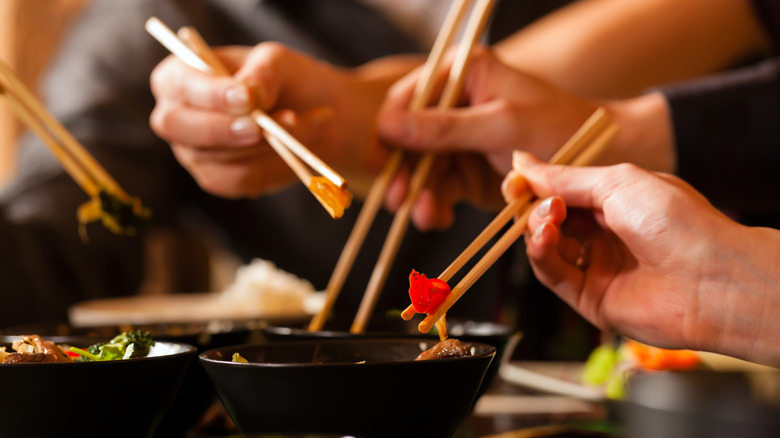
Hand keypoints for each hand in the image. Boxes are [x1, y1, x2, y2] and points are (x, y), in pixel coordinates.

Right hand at [150, 43, 398, 197]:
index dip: (206, 95)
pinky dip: (271, 173)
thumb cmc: (304, 83)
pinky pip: (238, 186)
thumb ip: (264, 73)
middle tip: (268, 127)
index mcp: (185, 76)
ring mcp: (200, 154)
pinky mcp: (225, 182)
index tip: (247, 99)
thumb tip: (244, 96)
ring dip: (264, 152)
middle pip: (180, 131)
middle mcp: (182, 116)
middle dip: (227, 132)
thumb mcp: (287, 65)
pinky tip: (297, 156)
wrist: (334, 121)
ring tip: (307, 127)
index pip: (174, 86)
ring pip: (213, 164)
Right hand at [376, 47, 599, 230]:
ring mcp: (458, 140)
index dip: (388, 130)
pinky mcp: (465, 170)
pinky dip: (437, 205)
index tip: (379, 162)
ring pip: (421, 169)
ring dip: (419, 195)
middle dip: (403, 172)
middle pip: (408, 139)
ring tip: (425, 216)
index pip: (407, 99)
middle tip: (397, 200)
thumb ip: (445, 128)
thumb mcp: (501, 124)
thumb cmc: (557, 127)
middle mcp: (453, 104)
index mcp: (462, 75)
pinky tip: (439, 218)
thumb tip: (389, 126)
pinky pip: (439, 188)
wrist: (598, 160)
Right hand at [504, 151, 779, 365]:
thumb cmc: (677, 221)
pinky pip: (551, 274)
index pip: (559, 192)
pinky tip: (546, 236)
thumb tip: (521, 162)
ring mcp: (595, 266)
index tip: (514, 180)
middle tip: (522, 196)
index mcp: (614, 202)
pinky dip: (541, 253)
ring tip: (548, 216)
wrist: (710, 278)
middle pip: (546, 219)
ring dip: (536, 227)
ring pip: (544, 246)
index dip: (534, 186)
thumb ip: (565, 177)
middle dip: (531, 205)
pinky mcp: (588, 297)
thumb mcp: (617, 182)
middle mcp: (602, 234)